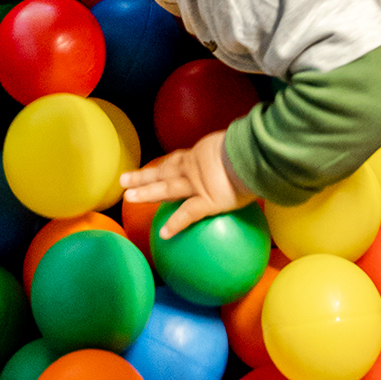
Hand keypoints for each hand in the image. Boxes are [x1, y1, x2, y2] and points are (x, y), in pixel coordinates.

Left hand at [121, 129, 250, 236]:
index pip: (181, 159)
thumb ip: (241, 152)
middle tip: (124, 180)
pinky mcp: (206, 200)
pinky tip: (165, 234)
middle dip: (143, 176)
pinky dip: (176, 223)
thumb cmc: (255, 151)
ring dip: (146, 192)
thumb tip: (250, 156)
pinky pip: (188, 214)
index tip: (156, 166)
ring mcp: (197, 183)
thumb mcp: (243, 145)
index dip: (167, 164)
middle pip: (163, 171)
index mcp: (203, 154)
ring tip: (128, 198)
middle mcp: (195, 167)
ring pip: (166, 188)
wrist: (256, 154)